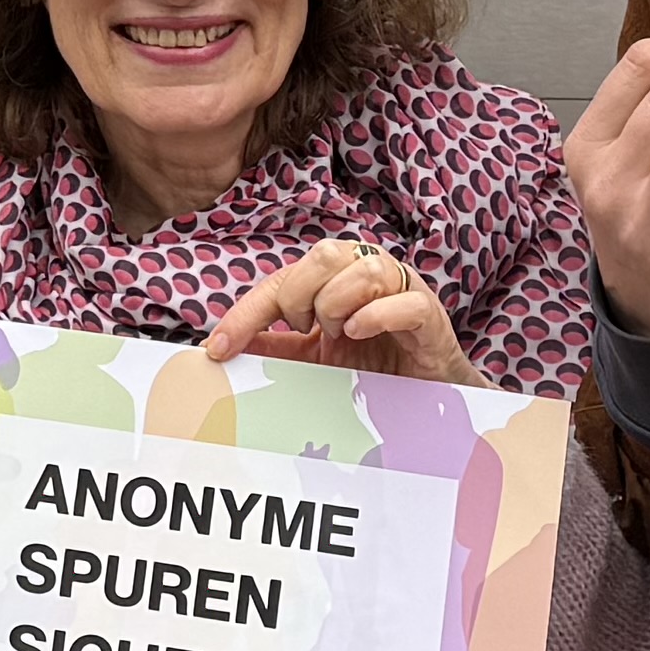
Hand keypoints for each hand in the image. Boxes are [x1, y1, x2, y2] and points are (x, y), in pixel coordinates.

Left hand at [201, 239, 468, 384]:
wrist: (428, 396)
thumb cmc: (372, 367)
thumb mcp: (313, 359)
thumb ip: (274, 348)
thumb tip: (223, 347)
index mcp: (335, 278)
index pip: (281, 279)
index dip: (247, 313)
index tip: (219, 348)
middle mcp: (366, 272)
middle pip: (323, 254)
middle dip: (300, 296)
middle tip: (305, 330)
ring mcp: (401, 289)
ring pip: (363, 267)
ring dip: (338, 303)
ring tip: (339, 334)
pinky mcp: (430, 315)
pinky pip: (405, 300)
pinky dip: (375, 314)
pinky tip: (358, 332)